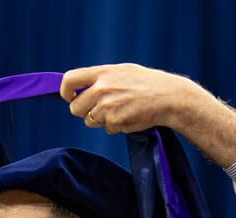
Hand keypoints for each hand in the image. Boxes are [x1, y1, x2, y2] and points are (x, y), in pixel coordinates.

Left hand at [61, 63, 235, 166]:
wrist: (170, 98)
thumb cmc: (148, 83)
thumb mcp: (123, 71)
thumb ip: (101, 78)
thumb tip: (79, 88)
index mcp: (102, 73)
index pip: (69, 80)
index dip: (65, 91)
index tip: (69, 97)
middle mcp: (102, 89)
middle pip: (75, 108)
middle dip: (83, 112)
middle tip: (99, 109)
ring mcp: (108, 107)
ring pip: (90, 121)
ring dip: (102, 120)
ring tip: (121, 110)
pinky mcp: (116, 122)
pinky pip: (107, 129)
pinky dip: (116, 126)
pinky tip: (130, 116)